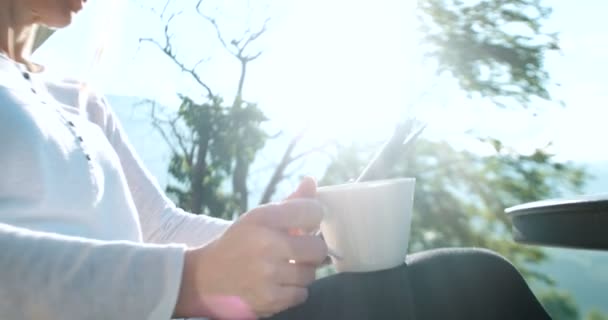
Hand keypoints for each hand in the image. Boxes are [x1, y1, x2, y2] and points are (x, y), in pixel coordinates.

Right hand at [174, 179, 326, 318]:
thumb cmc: (237, 244)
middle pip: (318, 248)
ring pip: (311, 273)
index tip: (306, 225)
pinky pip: (302, 294)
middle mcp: (265, 244)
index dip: (314, 219)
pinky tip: (277, 284)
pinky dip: (294, 291)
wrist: (204, 278)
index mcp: (262, 218)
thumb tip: (311, 181)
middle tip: (298, 252)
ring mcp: (267, 274)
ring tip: (283, 269)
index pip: (311, 211)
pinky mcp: (269, 299)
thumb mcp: (257, 219)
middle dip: (311, 251)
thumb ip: (289, 203)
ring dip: (301, 272)